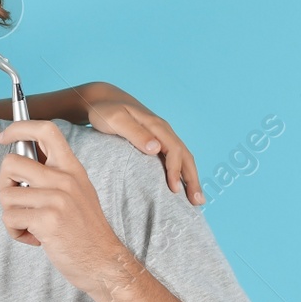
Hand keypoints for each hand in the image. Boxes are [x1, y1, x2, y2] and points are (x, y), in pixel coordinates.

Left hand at [0, 121, 143, 297]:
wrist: (104, 262)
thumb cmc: (84, 230)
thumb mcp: (77, 193)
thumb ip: (54, 175)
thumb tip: (18, 161)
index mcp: (72, 168)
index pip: (45, 131)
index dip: (19, 128)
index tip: (4, 138)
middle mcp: (65, 179)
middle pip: (11, 163)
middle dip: (3, 184)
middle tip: (16, 201)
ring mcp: (57, 199)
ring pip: (5, 195)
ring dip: (11, 214)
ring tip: (30, 225)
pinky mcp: (48, 220)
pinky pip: (10, 218)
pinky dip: (15, 231)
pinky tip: (34, 237)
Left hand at [81, 85, 203, 205]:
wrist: (102, 100)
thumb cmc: (104, 111)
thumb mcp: (115, 120)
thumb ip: (134, 133)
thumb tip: (156, 149)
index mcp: (156, 126)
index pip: (174, 150)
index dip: (176, 170)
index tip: (175, 190)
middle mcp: (163, 130)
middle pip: (185, 155)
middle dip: (193, 179)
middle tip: (198, 202)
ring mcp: (161, 135)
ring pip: (183, 157)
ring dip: (191, 177)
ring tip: (196, 200)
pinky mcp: (156, 140)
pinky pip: (174, 157)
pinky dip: (182, 172)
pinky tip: (181, 186)